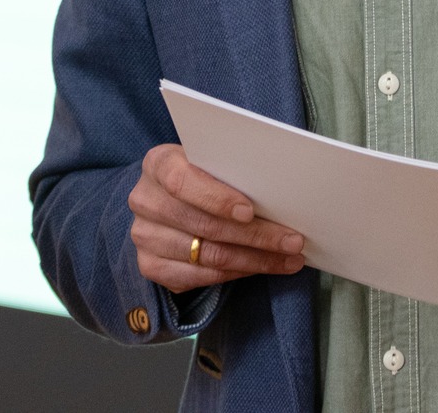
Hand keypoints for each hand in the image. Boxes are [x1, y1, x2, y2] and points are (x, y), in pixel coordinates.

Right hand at [128, 144, 304, 292]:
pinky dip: (236, 274)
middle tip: (292, 241)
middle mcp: (145, 200)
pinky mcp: (150, 266)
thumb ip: (231, 170)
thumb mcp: (209, 161)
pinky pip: (200, 277)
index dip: (216, 198)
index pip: (182, 181)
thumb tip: (280, 191)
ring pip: (208, 255)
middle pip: (204, 225)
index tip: (250, 211)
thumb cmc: (200, 175)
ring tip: (288, 259)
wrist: (166, 199)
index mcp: (157, 164)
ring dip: (255, 260)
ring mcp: (145, 236)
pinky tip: (260, 268)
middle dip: (256, 236)